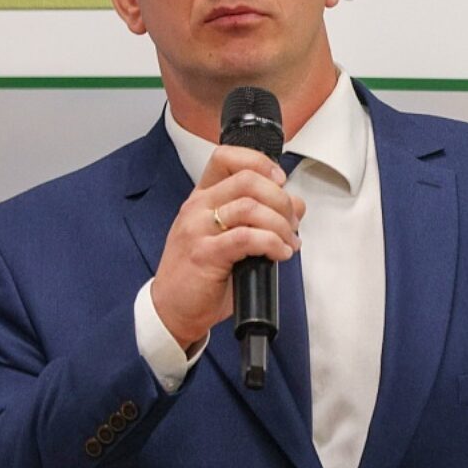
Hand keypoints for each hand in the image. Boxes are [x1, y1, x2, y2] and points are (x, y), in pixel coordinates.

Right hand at [150, 145, 305, 349]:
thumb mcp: (230, 238)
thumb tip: (296, 203)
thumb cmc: (200, 276)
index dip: (260, 163)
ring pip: (251, 207)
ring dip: (281, 225)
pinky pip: (247, 237)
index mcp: (202, 198)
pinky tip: (279, 253)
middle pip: (247, 179)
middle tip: (291, 221)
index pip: (227, 158)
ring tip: (287, 242)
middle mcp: (197, 208)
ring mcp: (198, 229)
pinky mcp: (205, 254)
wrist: (172, 309)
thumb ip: (260, 217)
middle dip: (280, 199)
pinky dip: (272, 243)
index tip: (280, 181)